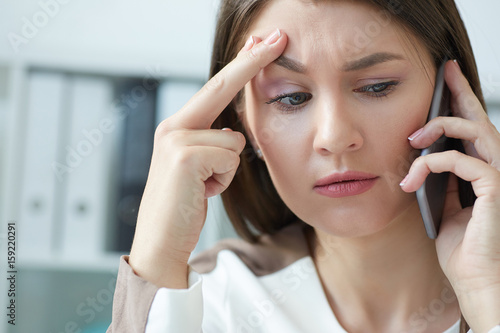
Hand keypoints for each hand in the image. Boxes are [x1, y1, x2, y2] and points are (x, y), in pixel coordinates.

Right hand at [128, 29, 287, 287]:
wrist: (160, 240)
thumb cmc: (183, 205)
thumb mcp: (199, 168)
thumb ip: (213, 143)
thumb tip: (234, 133)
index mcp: (177, 127)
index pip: (215, 88)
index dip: (241, 64)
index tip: (262, 43)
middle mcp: (173, 126)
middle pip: (222, 87)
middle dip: (252, 62)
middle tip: (276, 36)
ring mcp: (176, 139)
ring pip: (234, 141)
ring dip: (227, 170)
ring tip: (204, 186)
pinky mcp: (185, 156)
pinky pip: (231, 159)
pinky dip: (223, 181)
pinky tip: (202, 192)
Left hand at [400, 60, 499, 332]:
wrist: (476, 284)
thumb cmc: (463, 251)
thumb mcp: (444, 210)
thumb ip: (441, 185)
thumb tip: (424, 163)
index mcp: (484, 173)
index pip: (473, 130)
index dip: (461, 102)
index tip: (446, 79)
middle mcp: (497, 169)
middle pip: (480, 119)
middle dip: (461, 92)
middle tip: (443, 71)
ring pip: (475, 132)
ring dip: (440, 128)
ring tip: (412, 138)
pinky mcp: (497, 190)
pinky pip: (463, 162)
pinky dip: (434, 164)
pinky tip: (413, 178)